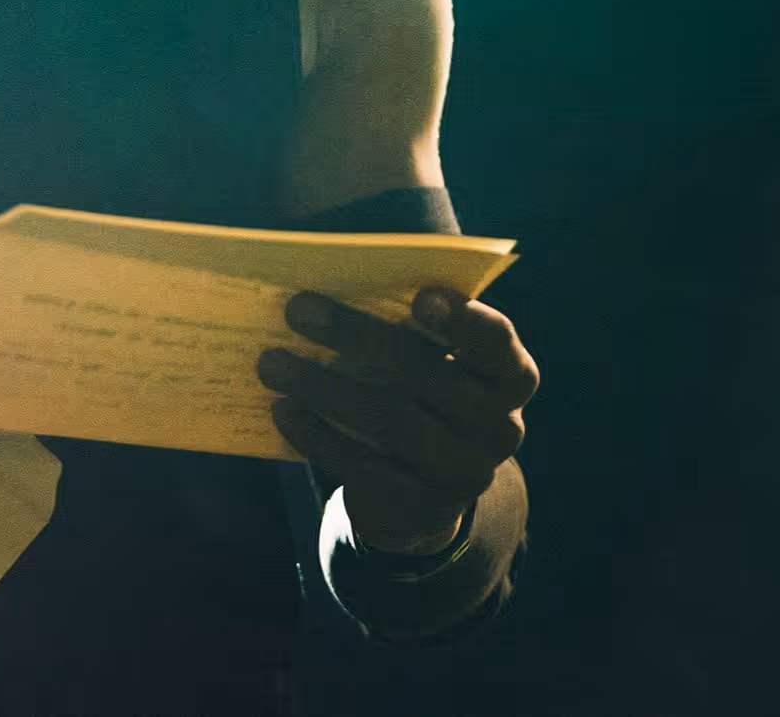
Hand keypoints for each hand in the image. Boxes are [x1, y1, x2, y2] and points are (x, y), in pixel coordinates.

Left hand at [258, 287, 538, 552]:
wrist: (424, 490)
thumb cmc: (418, 392)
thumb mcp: (428, 358)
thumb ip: (404, 322)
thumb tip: (327, 271)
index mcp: (509, 375)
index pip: (497, 344)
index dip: (464, 321)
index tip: (418, 297)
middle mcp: (499, 427)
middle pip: (429, 376)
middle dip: (357, 336)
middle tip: (296, 308)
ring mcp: (464, 474)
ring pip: (392, 421)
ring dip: (323, 386)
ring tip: (270, 362)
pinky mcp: (423, 508)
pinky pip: (365, 468)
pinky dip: (318, 434)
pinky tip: (283, 408)